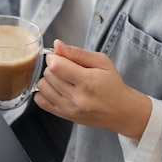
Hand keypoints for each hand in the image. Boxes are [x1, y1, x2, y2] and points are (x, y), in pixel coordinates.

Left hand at [34, 40, 151, 139]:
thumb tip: (57, 45)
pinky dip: (44, 92)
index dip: (54, 57)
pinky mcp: (64, 116)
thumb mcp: (102, 61)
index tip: (61, 57)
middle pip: (48, 74)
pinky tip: (56, 89)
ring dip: (48, 79)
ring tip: (62, 79)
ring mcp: (69, 109)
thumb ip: (77, 52)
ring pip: (42, 87)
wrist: (121, 111)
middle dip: (53, 67)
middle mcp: (77, 98)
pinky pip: (41, 101)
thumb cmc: (112, 84)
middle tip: (66, 68)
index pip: (56, 66)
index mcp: (88, 81)